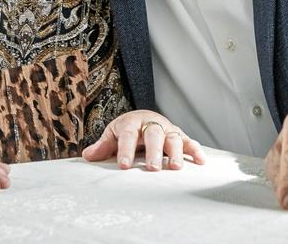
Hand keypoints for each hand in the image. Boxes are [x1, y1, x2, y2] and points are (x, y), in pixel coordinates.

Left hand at [82, 110, 204, 170]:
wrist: (144, 119)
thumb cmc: (127, 130)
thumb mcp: (113, 134)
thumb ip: (103, 146)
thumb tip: (88, 155)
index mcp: (132, 121)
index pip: (128, 134)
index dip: (126, 149)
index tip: (124, 166)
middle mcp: (152, 123)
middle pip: (153, 134)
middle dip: (154, 151)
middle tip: (152, 168)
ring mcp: (167, 130)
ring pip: (173, 138)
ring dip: (175, 152)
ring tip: (176, 168)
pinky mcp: (180, 136)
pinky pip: (190, 142)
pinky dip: (196, 151)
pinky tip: (200, 162)